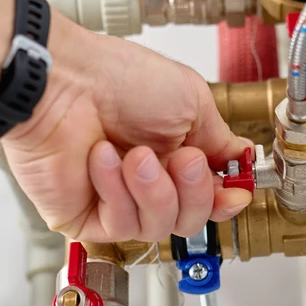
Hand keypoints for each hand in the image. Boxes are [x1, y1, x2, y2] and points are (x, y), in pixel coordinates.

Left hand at [1, 14, 252, 242]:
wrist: (64, 81)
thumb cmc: (119, 78)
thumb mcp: (192, 100)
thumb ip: (219, 140)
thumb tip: (240, 161)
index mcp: (173, 153)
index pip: (209, 197)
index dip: (225, 200)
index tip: (237, 190)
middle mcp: (146, 181)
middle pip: (190, 220)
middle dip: (193, 192)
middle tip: (182, 159)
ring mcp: (116, 201)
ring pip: (159, 227)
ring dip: (153, 189)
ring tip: (136, 155)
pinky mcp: (85, 218)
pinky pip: (121, 225)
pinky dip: (117, 190)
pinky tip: (104, 158)